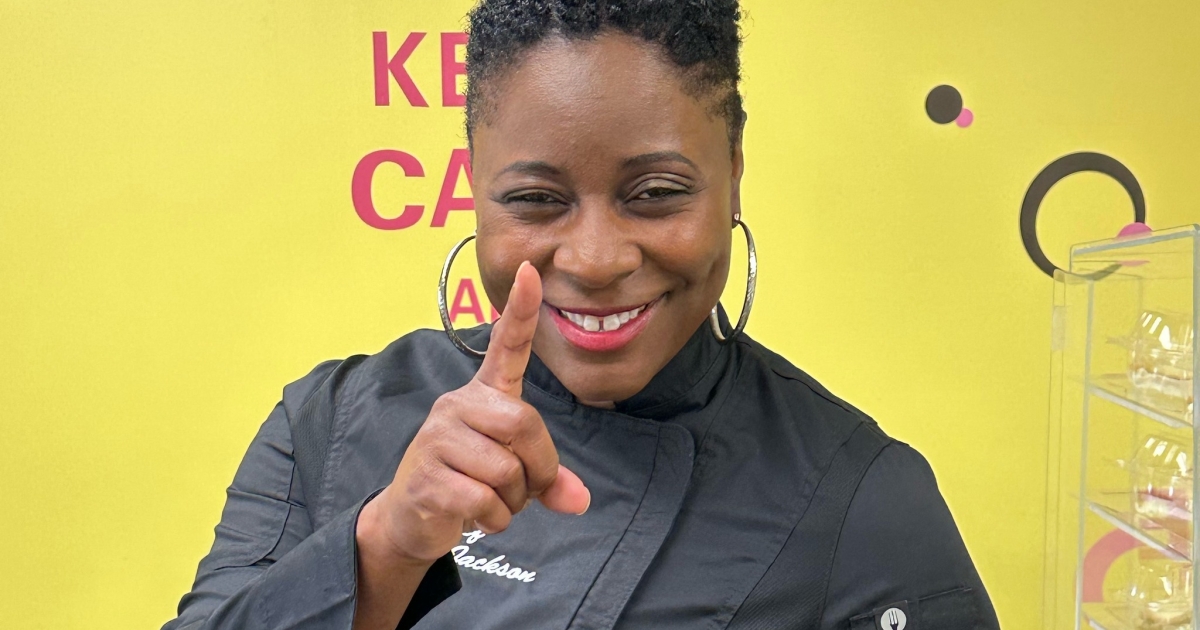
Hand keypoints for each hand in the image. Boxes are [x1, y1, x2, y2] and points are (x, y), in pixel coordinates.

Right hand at [358, 262, 590, 566]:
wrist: (409, 519)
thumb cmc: (468, 483)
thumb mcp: (514, 477)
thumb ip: (548, 479)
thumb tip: (578, 501)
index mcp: (483, 396)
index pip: (506, 346)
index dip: (521, 311)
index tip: (531, 271)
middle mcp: (458, 406)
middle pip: (523, 423)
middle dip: (538, 468)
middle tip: (526, 490)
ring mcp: (438, 438)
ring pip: (506, 470)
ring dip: (514, 501)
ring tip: (493, 502)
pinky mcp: (427, 475)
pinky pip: (485, 501)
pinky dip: (494, 520)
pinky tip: (475, 517)